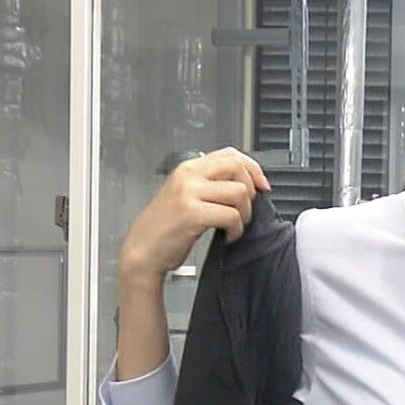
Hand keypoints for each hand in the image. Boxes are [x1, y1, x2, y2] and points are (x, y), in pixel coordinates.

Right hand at [118, 146, 270, 282]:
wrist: (142, 251)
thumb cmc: (164, 227)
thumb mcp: (185, 195)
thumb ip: (209, 184)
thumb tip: (246, 183)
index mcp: (188, 168)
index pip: (230, 154)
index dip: (252, 168)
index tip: (262, 185)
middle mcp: (188, 176)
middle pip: (237, 167)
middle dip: (250, 189)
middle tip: (245, 209)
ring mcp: (189, 193)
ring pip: (239, 192)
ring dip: (244, 213)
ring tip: (234, 226)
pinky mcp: (192, 213)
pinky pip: (231, 216)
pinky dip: (236, 229)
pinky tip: (227, 236)